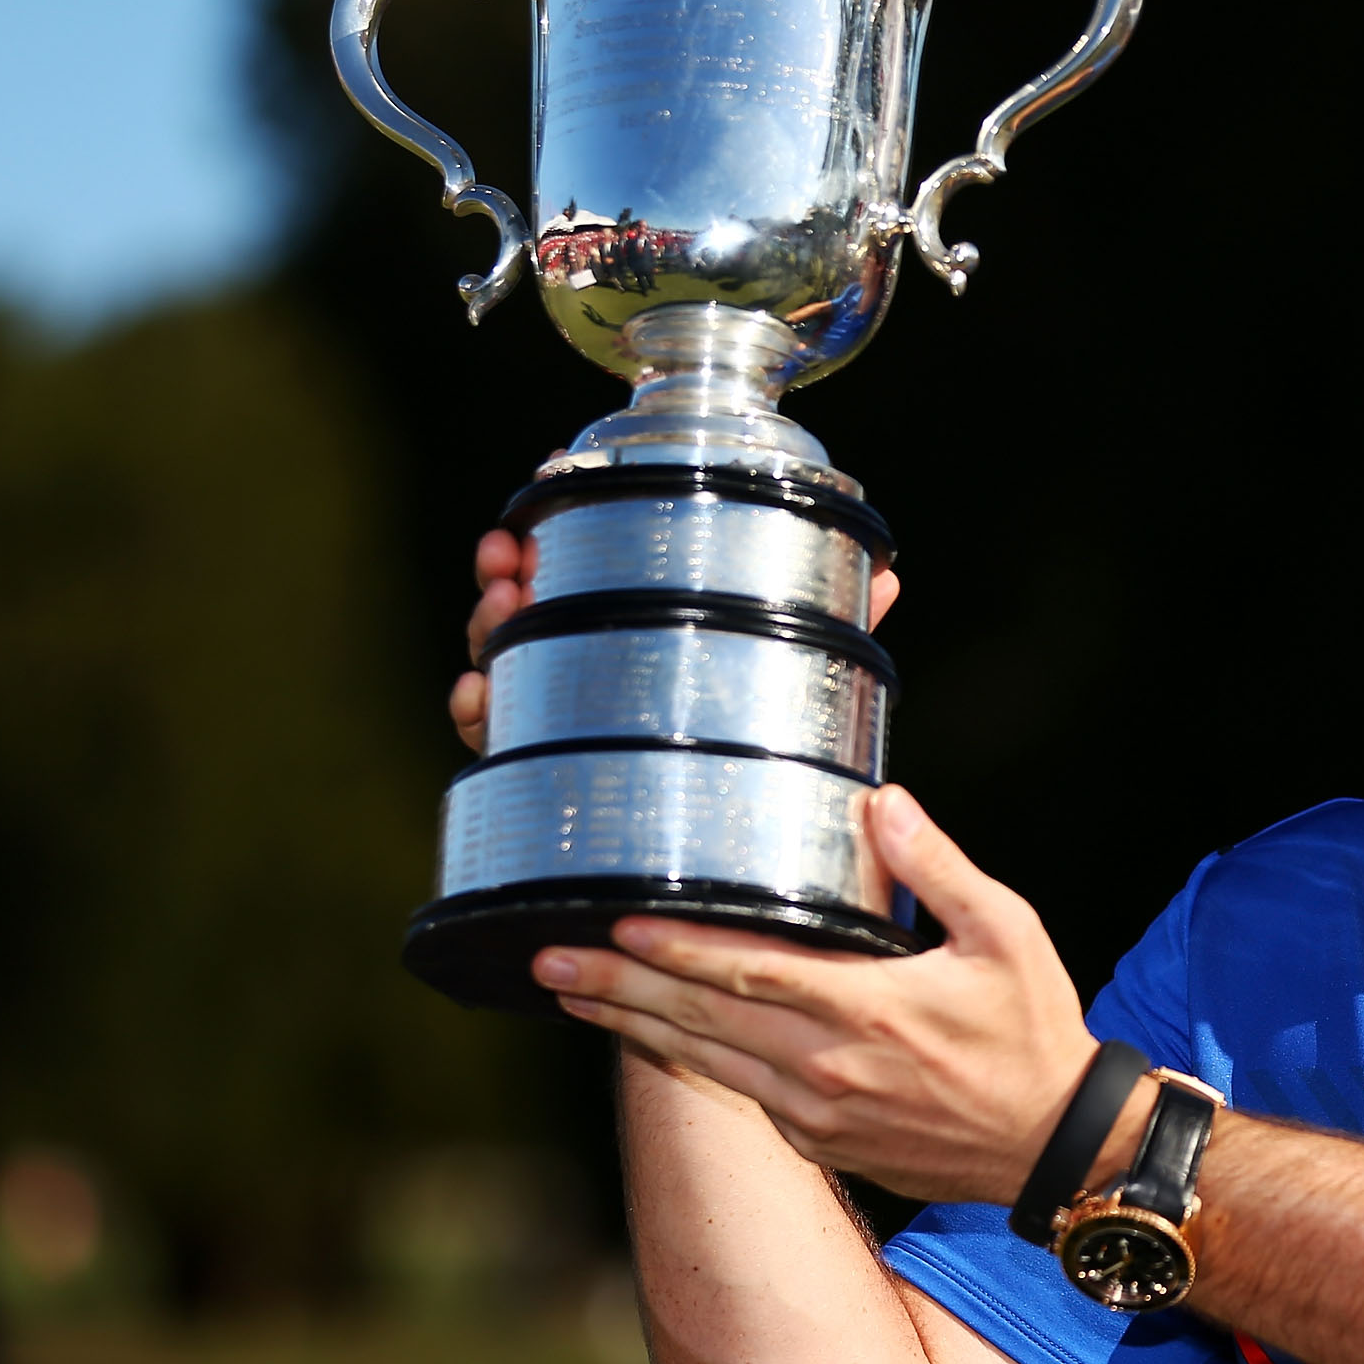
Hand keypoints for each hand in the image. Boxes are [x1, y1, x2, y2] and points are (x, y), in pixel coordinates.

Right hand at [445, 526, 904, 753]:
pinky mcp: (551, 787)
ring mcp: (564, 733)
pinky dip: (480, 714)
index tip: (538, 496)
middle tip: (510, 557)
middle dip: (507, 576)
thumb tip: (887, 577)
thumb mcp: (796, 688)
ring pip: (505, 671)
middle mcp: (590, 684)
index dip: (556, 536)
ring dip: (487, 631)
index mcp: (638, 647)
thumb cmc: (767, 764)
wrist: (749, 868)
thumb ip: (826, 633)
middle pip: (529, 618)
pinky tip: (476, 696)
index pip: (585, 582)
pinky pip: (501, 748)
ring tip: (502, 606)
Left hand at [534, 785, 1096, 1204]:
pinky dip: (687, 1062)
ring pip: (705, 1063)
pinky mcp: (820, 1143)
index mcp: (866, 1009)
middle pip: (701, 1021)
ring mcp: (817, 1115)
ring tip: (571, 995)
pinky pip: (738, 1096)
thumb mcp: (1006, 932)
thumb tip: (880, 803)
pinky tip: (650, 1036)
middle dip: (618, 988)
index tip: (617, 926)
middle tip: (548, 960)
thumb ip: (937, 866)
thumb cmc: (1032, 1032)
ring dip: (632, 1027)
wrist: (1053, 1147)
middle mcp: (827, 1068)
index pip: (749, 973)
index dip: (676, 951)